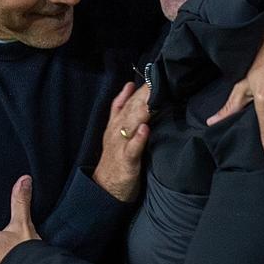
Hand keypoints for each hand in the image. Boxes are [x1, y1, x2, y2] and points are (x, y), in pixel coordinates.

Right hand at [93, 82, 150, 201]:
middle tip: (159, 79)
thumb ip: (123, 110)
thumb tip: (131, 86)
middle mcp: (116, 131)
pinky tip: (145, 129)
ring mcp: (120, 145)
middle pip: (131, 108)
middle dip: (144, 94)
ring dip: (143, 110)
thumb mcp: (117, 132)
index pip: (127, 101)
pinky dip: (138, 138)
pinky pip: (132, 148)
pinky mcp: (126, 161)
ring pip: (131, 123)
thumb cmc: (116, 160)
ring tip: (154, 97)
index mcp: (115, 124)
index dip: (139, 88)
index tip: (153, 74)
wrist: (104, 189)